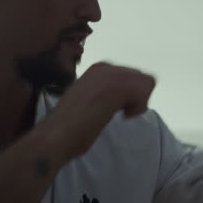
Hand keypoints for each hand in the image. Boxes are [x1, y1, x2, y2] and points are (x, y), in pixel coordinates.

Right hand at [40, 62, 155, 159]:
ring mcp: (110, 75)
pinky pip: (146, 90)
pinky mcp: (115, 87)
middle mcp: (105, 67)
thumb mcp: (92, 101)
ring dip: (140, 103)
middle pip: (143, 78)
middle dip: (138, 98)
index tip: (116, 109)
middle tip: (121, 113)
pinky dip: (139, 107)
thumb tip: (127, 98)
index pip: (134, 77)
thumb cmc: (72, 127)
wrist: (55, 135)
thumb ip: (107, 94)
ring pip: (147, 83)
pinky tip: (123, 116)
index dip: (132, 96)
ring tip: (122, 114)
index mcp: (99, 69)